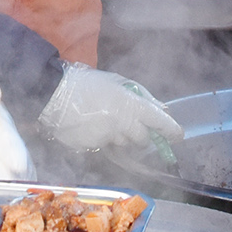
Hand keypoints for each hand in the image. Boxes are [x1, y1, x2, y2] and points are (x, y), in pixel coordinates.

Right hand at [37, 63, 182, 151]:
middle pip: (143, 140)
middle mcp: (123, 124)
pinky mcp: (93, 148)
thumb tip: (161, 107)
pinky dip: (102, 141)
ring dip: (120, 138)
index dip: (172, 131)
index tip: (178, 136)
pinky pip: (104, 148)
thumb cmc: (87, 83)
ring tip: (104, 121)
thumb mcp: (117, 82)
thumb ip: (142, 96)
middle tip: (130, 125)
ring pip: (123, 145)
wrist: (53, 93)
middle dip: (140, 135)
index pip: (161, 122)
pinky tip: (91, 127)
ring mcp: (108, 138)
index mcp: (132, 105)